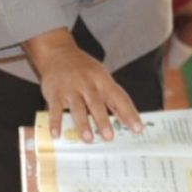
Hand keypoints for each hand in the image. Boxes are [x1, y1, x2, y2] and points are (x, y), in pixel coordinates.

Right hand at [24, 28, 141, 141]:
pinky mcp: (54, 93)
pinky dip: (55, 122)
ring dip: (83, 124)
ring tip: (88, 138)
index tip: (137, 128)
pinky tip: (57, 134)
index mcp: (102, 80)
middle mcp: (87, 83)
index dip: (129, 113)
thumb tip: (127, 119)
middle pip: (97, 103)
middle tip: (109, 137)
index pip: (119, 97)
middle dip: (103, 120)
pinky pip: (55, 109)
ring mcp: (70, 88)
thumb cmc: (83, 69)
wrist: (57, 53)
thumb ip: (113, 98)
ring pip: (77, 107)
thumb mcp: (101, 77)